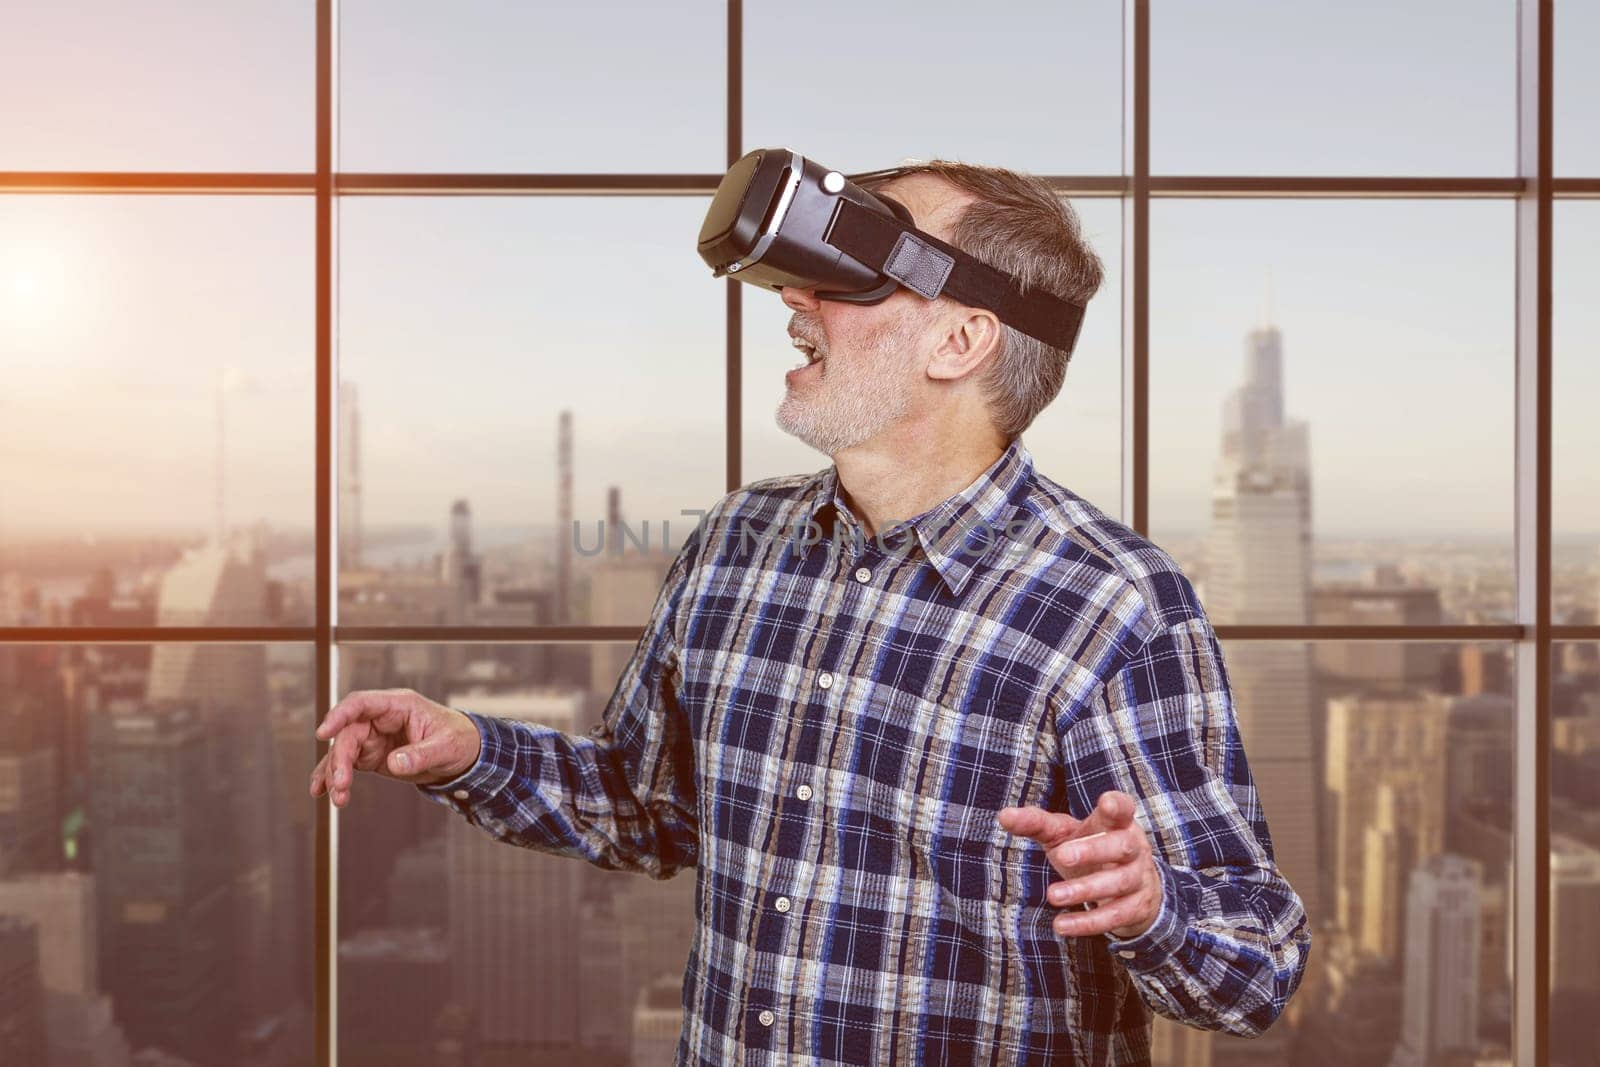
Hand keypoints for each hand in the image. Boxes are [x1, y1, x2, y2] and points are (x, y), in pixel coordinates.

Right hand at [309, 688, 481, 806]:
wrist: (463, 754)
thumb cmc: (458, 739)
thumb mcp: (446, 747)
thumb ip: (421, 754)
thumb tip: (394, 763)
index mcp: (398, 705)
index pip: (360, 703)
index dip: (339, 715)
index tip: (323, 733)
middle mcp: (380, 719)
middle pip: (348, 733)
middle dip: (339, 759)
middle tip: (340, 785)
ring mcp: (373, 737)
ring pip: (343, 751)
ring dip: (335, 774)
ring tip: (338, 799)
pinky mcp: (371, 755)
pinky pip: (346, 764)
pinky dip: (333, 777)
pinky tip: (321, 792)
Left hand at [996, 790, 1162, 940]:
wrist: (1131, 889)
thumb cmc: (1089, 850)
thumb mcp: (1064, 834)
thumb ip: (1036, 823)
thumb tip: (1003, 815)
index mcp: (1116, 823)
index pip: (1123, 808)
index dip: (1117, 805)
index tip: (1107, 803)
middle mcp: (1134, 847)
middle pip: (1121, 846)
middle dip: (1092, 851)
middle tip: (1061, 856)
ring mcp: (1139, 878)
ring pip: (1118, 882)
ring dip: (1085, 889)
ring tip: (1053, 895)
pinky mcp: (1137, 907)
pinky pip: (1115, 916)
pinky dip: (1088, 923)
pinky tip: (1061, 924)